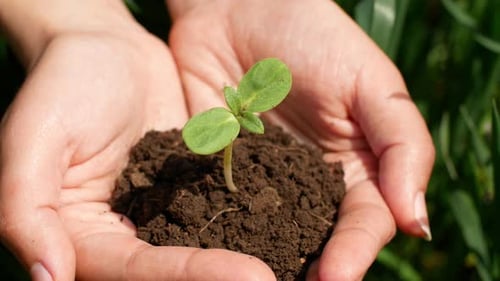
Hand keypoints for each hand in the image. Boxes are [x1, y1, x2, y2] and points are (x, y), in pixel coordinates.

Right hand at [0, 15, 272, 279]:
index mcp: (80, 233)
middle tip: (274, 277)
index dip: (187, 276)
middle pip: (170, 271)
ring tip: (293, 264)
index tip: (250, 276)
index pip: (134, 269)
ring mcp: (157, 210)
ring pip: (199, 247)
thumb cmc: (62, 82)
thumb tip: (49, 276)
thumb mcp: (32, 139)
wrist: (106, 46)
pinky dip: (247, 220)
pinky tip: (286, 225)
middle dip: (222, 276)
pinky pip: (216, 209)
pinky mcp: (185, 187)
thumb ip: (26, 208)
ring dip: (242, 254)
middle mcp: (121, 231)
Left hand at [167, 0, 434, 279]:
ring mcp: (263, 183)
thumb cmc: (314, 37)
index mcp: (356, 168)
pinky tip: (210, 256)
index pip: (364, 223)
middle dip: (310, 270)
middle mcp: (310, 185)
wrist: (239, 8)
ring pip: (269, 235)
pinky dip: (217, 233)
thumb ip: (403, 146)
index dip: (354, 252)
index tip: (336, 277)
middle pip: (318, 241)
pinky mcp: (218, 172)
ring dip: (264, 262)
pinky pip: (219, 208)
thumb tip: (417, 222)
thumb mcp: (371, 84)